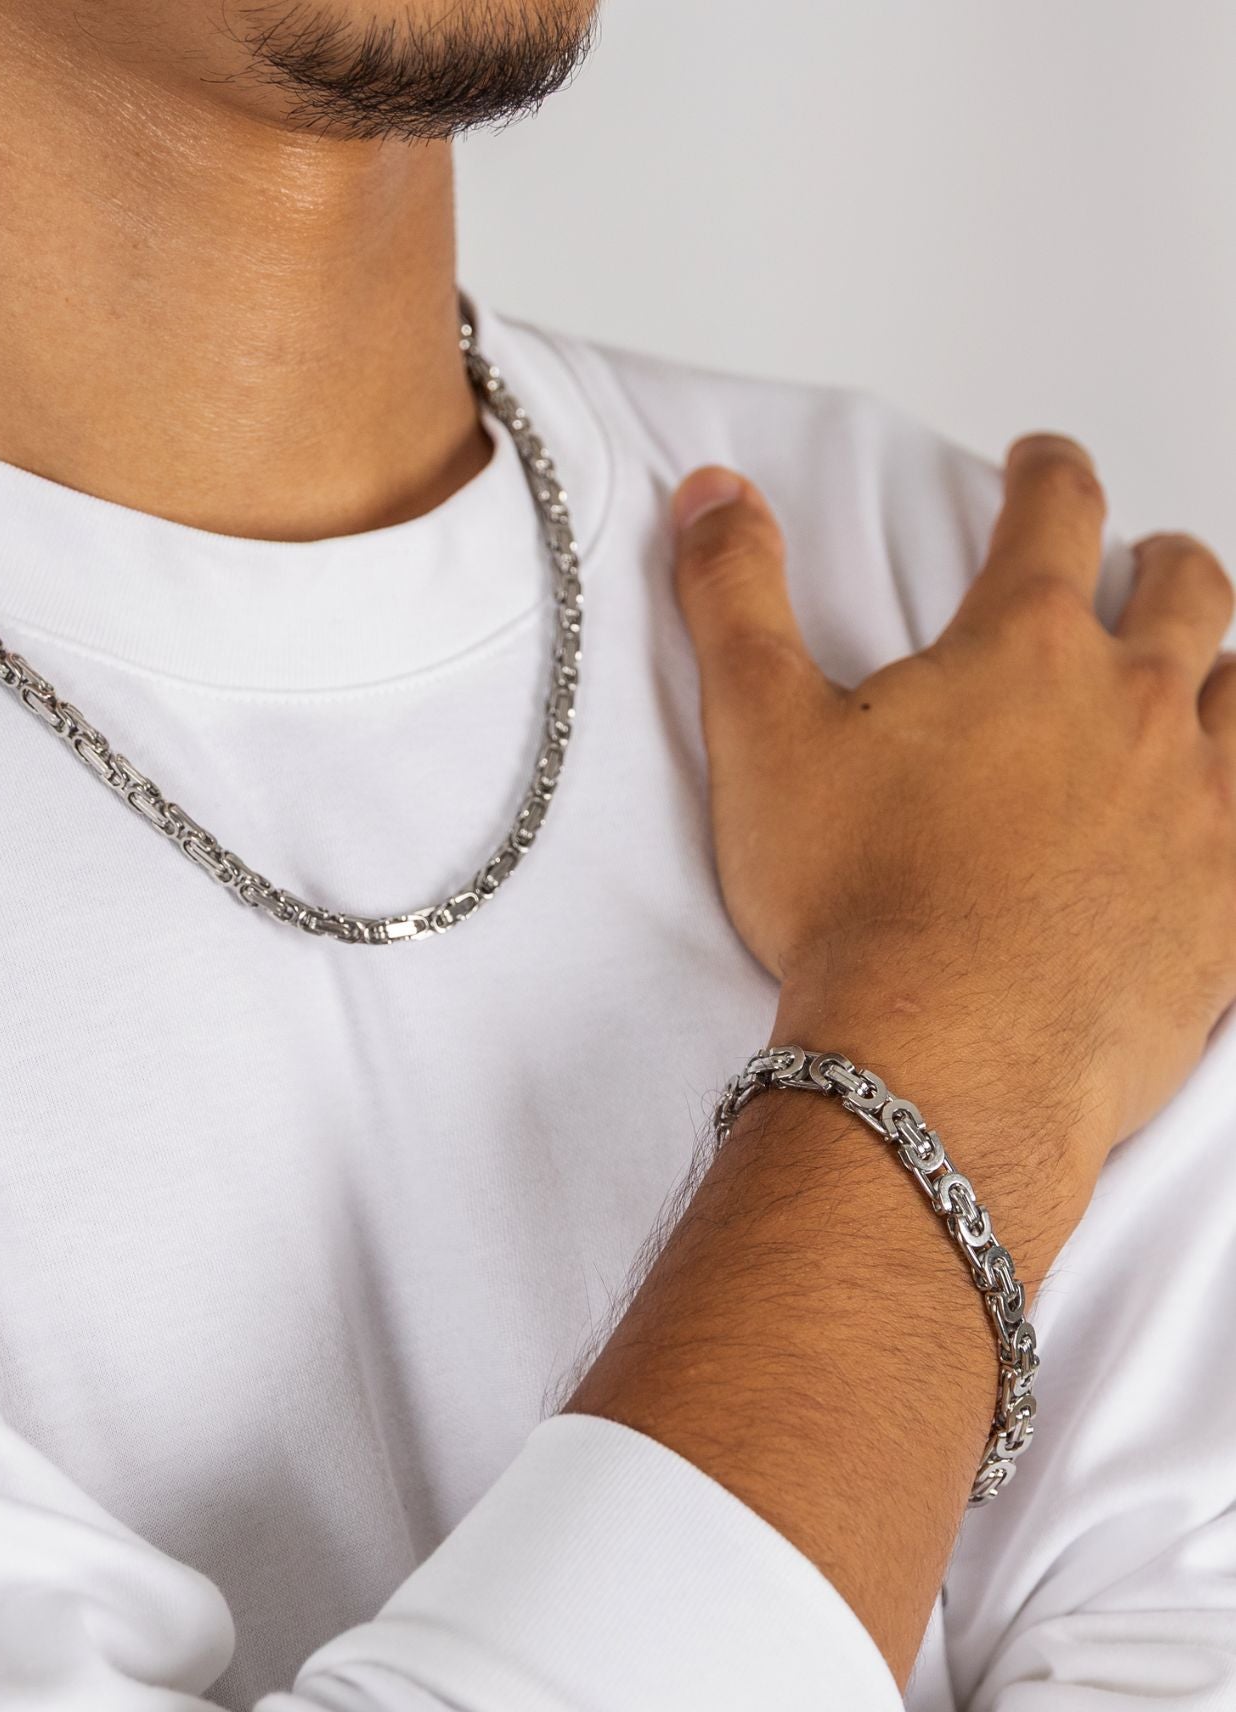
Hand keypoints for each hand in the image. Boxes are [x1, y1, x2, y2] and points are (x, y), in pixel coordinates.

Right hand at [673, 435, 1235, 1184]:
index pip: (1057, 511)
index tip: (1037, 466)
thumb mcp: (762, 735)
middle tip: (1143, 564)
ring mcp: (1198, 807)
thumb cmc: (855, 905)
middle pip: (1185, 591)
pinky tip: (1218, 820)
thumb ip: (734, 598)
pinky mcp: (1227, 907)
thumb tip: (713, 492)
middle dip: (1161, 563)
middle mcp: (1134, 708)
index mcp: (1027, 648)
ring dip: (1221, 673)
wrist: (940, 1060)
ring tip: (1200, 681)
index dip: (1046, 472)